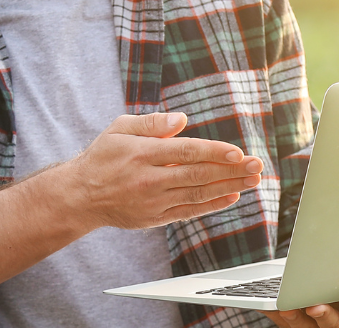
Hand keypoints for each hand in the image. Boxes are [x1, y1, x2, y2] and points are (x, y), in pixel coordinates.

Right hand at [44, 112, 263, 229]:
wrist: (82, 195)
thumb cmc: (104, 156)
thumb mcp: (120, 128)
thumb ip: (152, 124)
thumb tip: (182, 120)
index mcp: (143, 154)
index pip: (186, 152)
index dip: (214, 152)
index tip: (238, 152)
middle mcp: (150, 179)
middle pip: (198, 175)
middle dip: (231, 170)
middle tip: (257, 166)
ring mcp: (154, 201)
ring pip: (197, 194)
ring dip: (229, 187)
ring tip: (252, 180)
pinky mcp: (155, 217)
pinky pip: (189, 211)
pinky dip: (212, 205)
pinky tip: (232, 197)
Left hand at [260, 282, 338, 327]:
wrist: (333, 309)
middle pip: (334, 323)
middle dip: (327, 316)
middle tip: (318, 306)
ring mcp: (314, 327)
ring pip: (304, 325)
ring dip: (296, 316)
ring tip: (289, 305)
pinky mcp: (293, 323)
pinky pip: (282, 318)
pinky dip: (274, 310)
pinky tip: (269, 303)